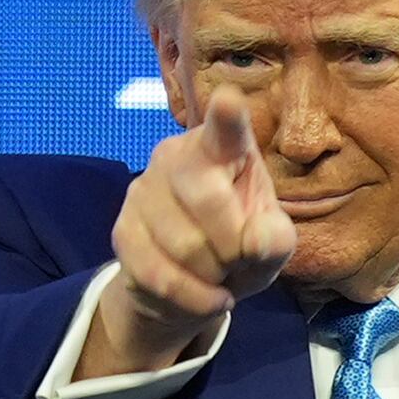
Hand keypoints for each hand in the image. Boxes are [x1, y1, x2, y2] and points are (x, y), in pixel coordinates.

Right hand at [79, 86, 296, 377]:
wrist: (192, 286)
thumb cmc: (242, 248)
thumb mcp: (272, 246)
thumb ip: (275, 240)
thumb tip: (256, 240)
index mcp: (224, 147)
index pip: (225, 129)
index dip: (226, 116)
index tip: (229, 101)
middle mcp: (175, 155)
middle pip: (208, 200)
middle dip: (234, 245)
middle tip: (239, 257)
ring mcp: (142, 190)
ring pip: (185, 244)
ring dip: (213, 275)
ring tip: (218, 273)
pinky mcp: (122, 230)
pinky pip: (159, 274)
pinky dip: (192, 297)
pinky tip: (205, 295)